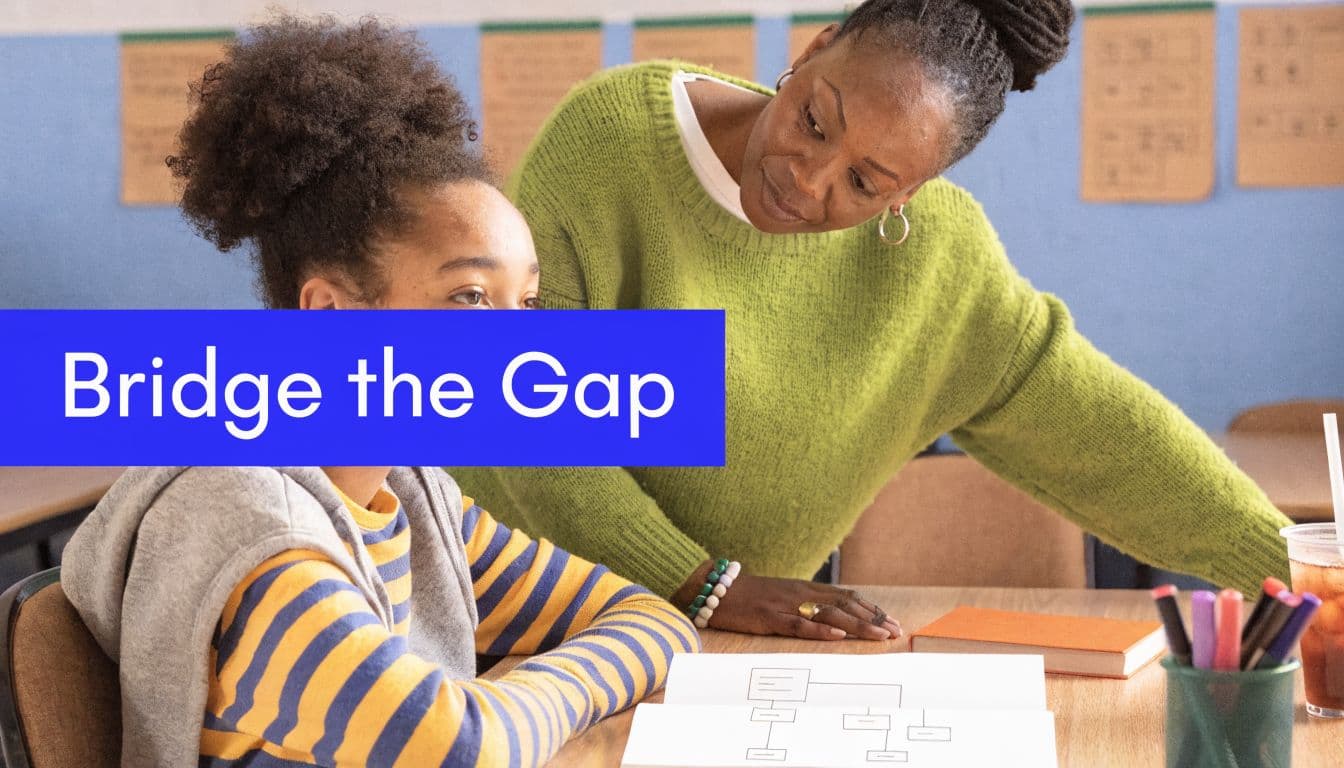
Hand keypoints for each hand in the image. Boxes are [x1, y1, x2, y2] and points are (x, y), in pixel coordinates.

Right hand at [673, 562, 901, 640]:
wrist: (715, 589)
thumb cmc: (748, 596)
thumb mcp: (781, 596)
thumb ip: (804, 603)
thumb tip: (830, 617)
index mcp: (805, 588)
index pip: (847, 596)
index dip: (871, 608)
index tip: (891, 621)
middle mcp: (800, 593)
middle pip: (845, 605)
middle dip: (873, 618)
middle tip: (896, 632)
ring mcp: (786, 604)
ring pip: (830, 615)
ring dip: (858, 625)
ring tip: (879, 635)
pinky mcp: (770, 617)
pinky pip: (799, 624)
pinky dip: (821, 631)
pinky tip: (838, 637)